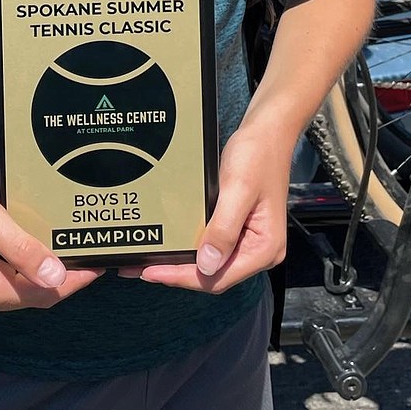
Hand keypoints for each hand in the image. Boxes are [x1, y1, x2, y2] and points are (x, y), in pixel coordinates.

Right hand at [0, 150, 102, 316]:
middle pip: (28, 296)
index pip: (42, 294)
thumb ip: (24, 251)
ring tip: (61, 250)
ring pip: (12, 292)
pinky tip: (27, 252)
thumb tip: (58, 277)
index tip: (98, 266)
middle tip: (84, 254)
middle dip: (57, 278)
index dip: (73, 281)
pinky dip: (14, 272)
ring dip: (35, 274)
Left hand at [120, 124, 289, 292]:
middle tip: (142, 268)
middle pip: (213, 275)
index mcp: (265, 248)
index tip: (152, 272)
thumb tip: (207, 265)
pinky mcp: (238, 230)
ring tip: (149, 262)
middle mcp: (259, 251)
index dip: (183, 277)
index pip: (219, 277)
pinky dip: (190, 249)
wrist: (268, 132)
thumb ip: (223, 230)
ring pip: (210, 264)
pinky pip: (212, 247)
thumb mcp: (237, 190)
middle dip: (177, 273)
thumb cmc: (258, 155)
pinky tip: (171, 246)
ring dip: (181, 264)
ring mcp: (248, 241)